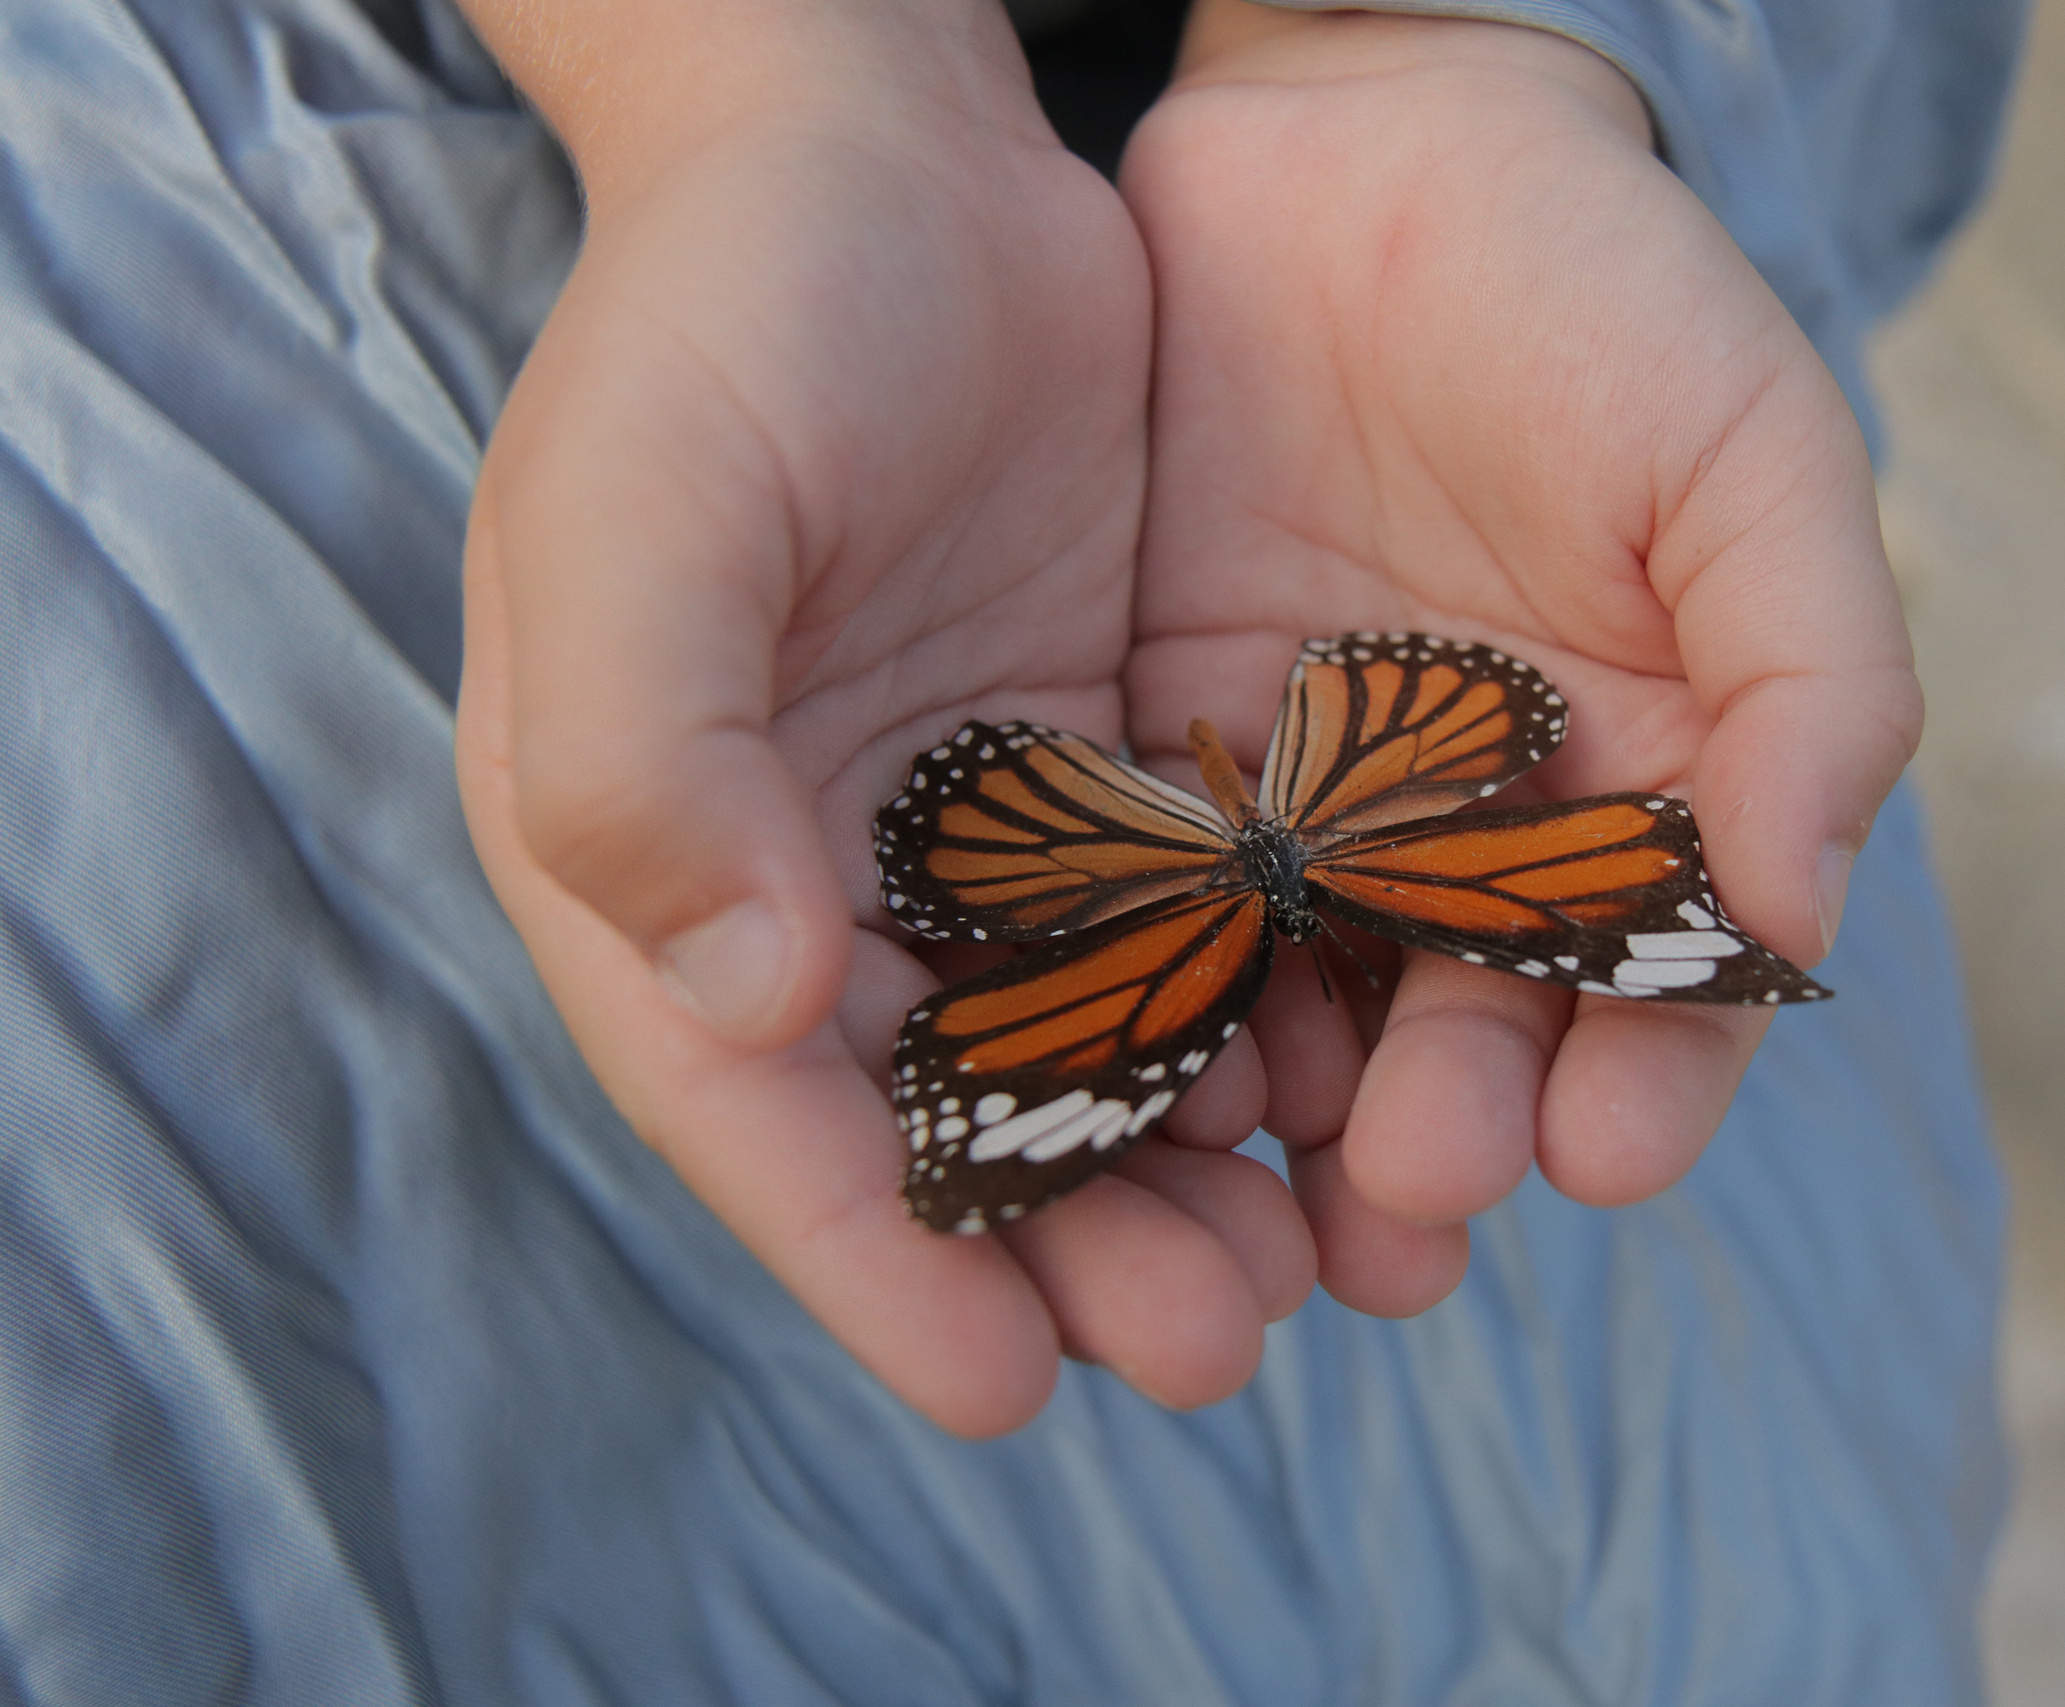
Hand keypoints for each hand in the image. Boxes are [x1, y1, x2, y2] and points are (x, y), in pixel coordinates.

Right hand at [453, 0, 1310, 1435]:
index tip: (1000, 1387)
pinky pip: (1173, 928)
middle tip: (1218, 1339)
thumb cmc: (727, 315)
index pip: (754, 1110)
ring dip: (1181, 1168)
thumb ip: (648, 754)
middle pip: (937, 1115)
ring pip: (1076, 1049)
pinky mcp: (1086, 764)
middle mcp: (800, 872)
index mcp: (656, 856)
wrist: (880, 150)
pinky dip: (1246, 1017)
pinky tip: (1345, 1084)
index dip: (872, 1259)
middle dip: (1068, 1246)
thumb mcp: (642, 512)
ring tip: (1310, 1264)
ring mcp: (956, 824)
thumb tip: (741, 998)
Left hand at [1117, 0, 1920, 1312]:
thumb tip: (1803, 917)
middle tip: (1407, 1200)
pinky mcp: (1157, 755)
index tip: (1601, 1146)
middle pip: (1467, 1032)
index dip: (1642, 1078)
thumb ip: (1810, 678)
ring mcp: (1308, 813)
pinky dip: (1141, 988)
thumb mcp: (1752, 458)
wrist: (1367, 134)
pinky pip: (1146, 896)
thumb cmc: (1600, 296)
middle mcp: (1472, 841)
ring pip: (1297, 1008)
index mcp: (1641, 794)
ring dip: (1283, 1120)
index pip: (1654, 982)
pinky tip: (1124, 1061)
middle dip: (1446, 1130)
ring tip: (1260, 1200)